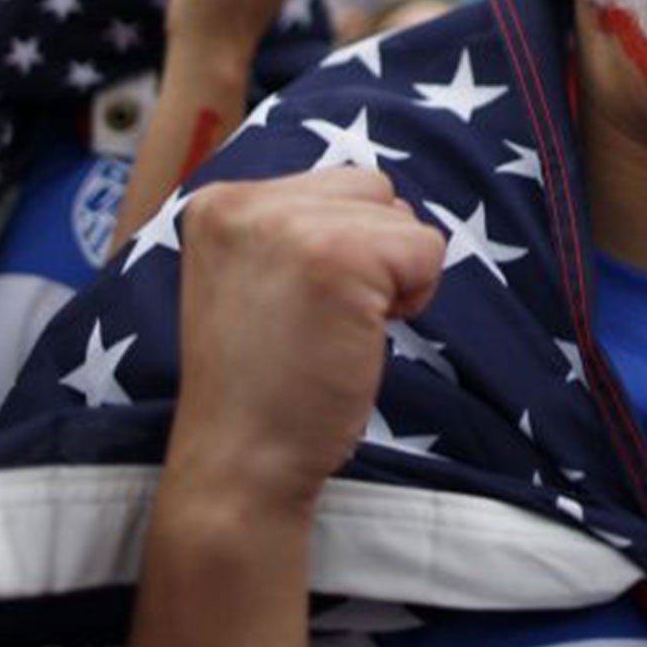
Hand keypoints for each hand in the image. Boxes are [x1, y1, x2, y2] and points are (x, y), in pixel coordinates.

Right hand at [166, 168, 443, 514]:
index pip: (331, 184)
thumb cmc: (263, 382)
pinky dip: (416, 296)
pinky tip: (363, 336)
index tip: (294, 309)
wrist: (240, 463)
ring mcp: (289, 224)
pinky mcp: (340, 255)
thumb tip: (388, 200)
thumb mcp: (253, 277)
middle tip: (322, 321)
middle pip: (371, 188)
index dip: (340, 249)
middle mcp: (244, 201)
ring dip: (393, 276)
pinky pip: (428, 249)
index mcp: (218, 203)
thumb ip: (295, 226)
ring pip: (402, 217)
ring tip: (337, 330)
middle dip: (372, 253)